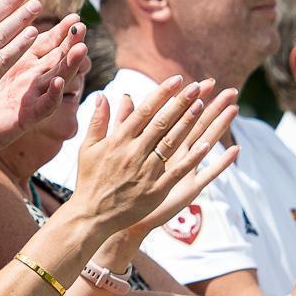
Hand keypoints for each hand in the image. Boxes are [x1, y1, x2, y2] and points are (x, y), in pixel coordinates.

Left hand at [0, 16, 87, 157]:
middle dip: (72, 43)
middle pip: (58, 58)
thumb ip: (5, 41)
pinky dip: (53, 94)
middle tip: (82, 27)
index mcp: (26, 63)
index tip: (75, 17)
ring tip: (80, 49)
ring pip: (58, 78)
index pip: (49, 44)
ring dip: (70, 64)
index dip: (62, 31)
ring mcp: (33, 97)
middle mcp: (34, 79)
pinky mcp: (28, 117)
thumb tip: (5, 11)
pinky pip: (45, 105)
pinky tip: (58, 81)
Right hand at [69, 81, 239, 234]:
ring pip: (171, 143)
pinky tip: (208, 145)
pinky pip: (177, 171)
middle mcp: (133, 153)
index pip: (144, 111)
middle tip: (197, 86)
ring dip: (187, 123)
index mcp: (118, 141)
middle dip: (180, 103)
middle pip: (161, 123)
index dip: (162, 94)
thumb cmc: (89, 180)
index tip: (177, 79)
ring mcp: (145, 172)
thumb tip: (103, 95)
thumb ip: (99, 121)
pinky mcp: (155, 190)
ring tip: (202, 105)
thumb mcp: (87, 148)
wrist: (91, 216)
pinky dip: (192, 158)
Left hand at [126, 97, 243, 241]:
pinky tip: (236, 149)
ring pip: (206, 144)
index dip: (190, 99)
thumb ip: (124, 124)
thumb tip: (125, 96)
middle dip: (213, 108)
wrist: (116, 215)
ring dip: (220, 128)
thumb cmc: (121, 184)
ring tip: (235, 110)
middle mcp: (176, 155)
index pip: (179, 116)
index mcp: (161, 144)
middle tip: (230, 90)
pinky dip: (221, 162)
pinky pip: (207, 174)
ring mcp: (184, 172)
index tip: (203, 81)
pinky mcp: (187, 190)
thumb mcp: (120, 150)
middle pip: (198, 126)